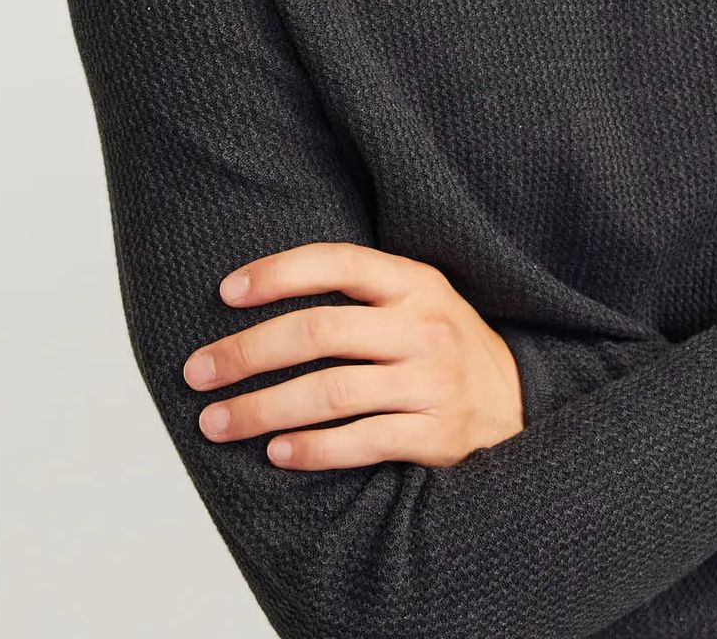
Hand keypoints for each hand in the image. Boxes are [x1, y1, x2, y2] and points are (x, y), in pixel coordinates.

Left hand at [181, 241, 524, 470]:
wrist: (519, 405)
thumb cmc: (439, 346)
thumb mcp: (416, 299)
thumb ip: (359, 292)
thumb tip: (254, 293)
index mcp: (415, 282)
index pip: (337, 262)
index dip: (277, 273)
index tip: (225, 293)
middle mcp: (424, 327)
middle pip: (320, 332)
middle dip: (248, 352)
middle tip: (198, 372)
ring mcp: (433, 382)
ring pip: (331, 392)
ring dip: (263, 408)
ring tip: (218, 422)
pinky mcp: (438, 434)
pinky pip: (361, 442)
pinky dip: (312, 448)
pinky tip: (276, 452)